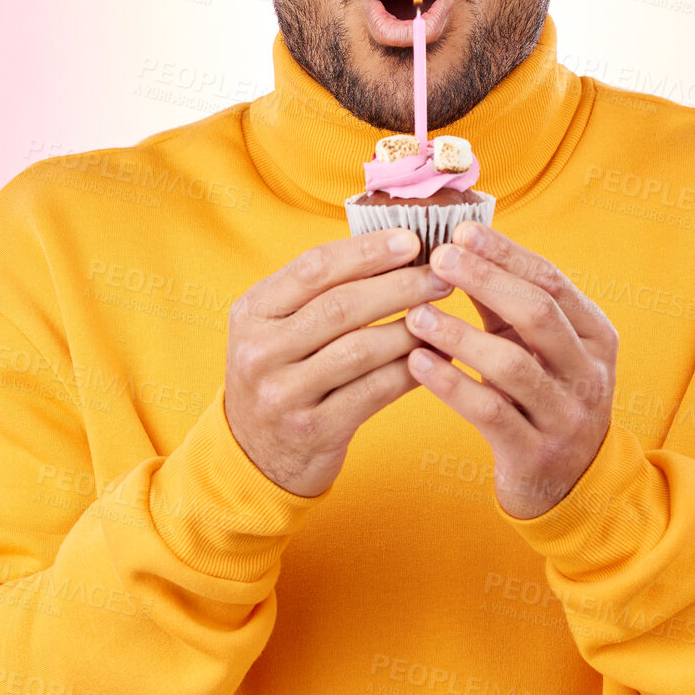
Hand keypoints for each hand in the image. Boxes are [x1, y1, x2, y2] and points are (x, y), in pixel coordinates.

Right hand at [224, 229, 453, 496]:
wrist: (256, 454)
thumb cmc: (282, 374)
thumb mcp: (277, 327)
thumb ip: (318, 291)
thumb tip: (394, 247)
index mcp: (252, 312)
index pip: (314, 268)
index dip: (367, 251)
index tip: (412, 240)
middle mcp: (260, 351)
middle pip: (341, 306)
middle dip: (399, 286)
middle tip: (440, 277)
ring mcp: (284, 394)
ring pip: (361, 349)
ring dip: (410, 329)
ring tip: (442, 316)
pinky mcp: (313, 430)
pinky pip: (374, 391)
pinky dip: (410, 370)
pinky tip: (435, 358)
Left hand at [404, 223, 618, 518]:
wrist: (568, 484)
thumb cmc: (540, 397)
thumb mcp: (536, 347)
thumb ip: (503, 303)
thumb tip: (455, 244)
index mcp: (594, 336)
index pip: (551, 281)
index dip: (505, 253)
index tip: (460, 231)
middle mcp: (588, 373)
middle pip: (538, 313)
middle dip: (485, 280)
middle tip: (437, 259)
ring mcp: (565, 415)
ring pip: (512, 365)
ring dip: (460, 335)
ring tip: (417, 315)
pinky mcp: (535, 453)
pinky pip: (490, 412)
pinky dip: (451, 384)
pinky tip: (417, 362)